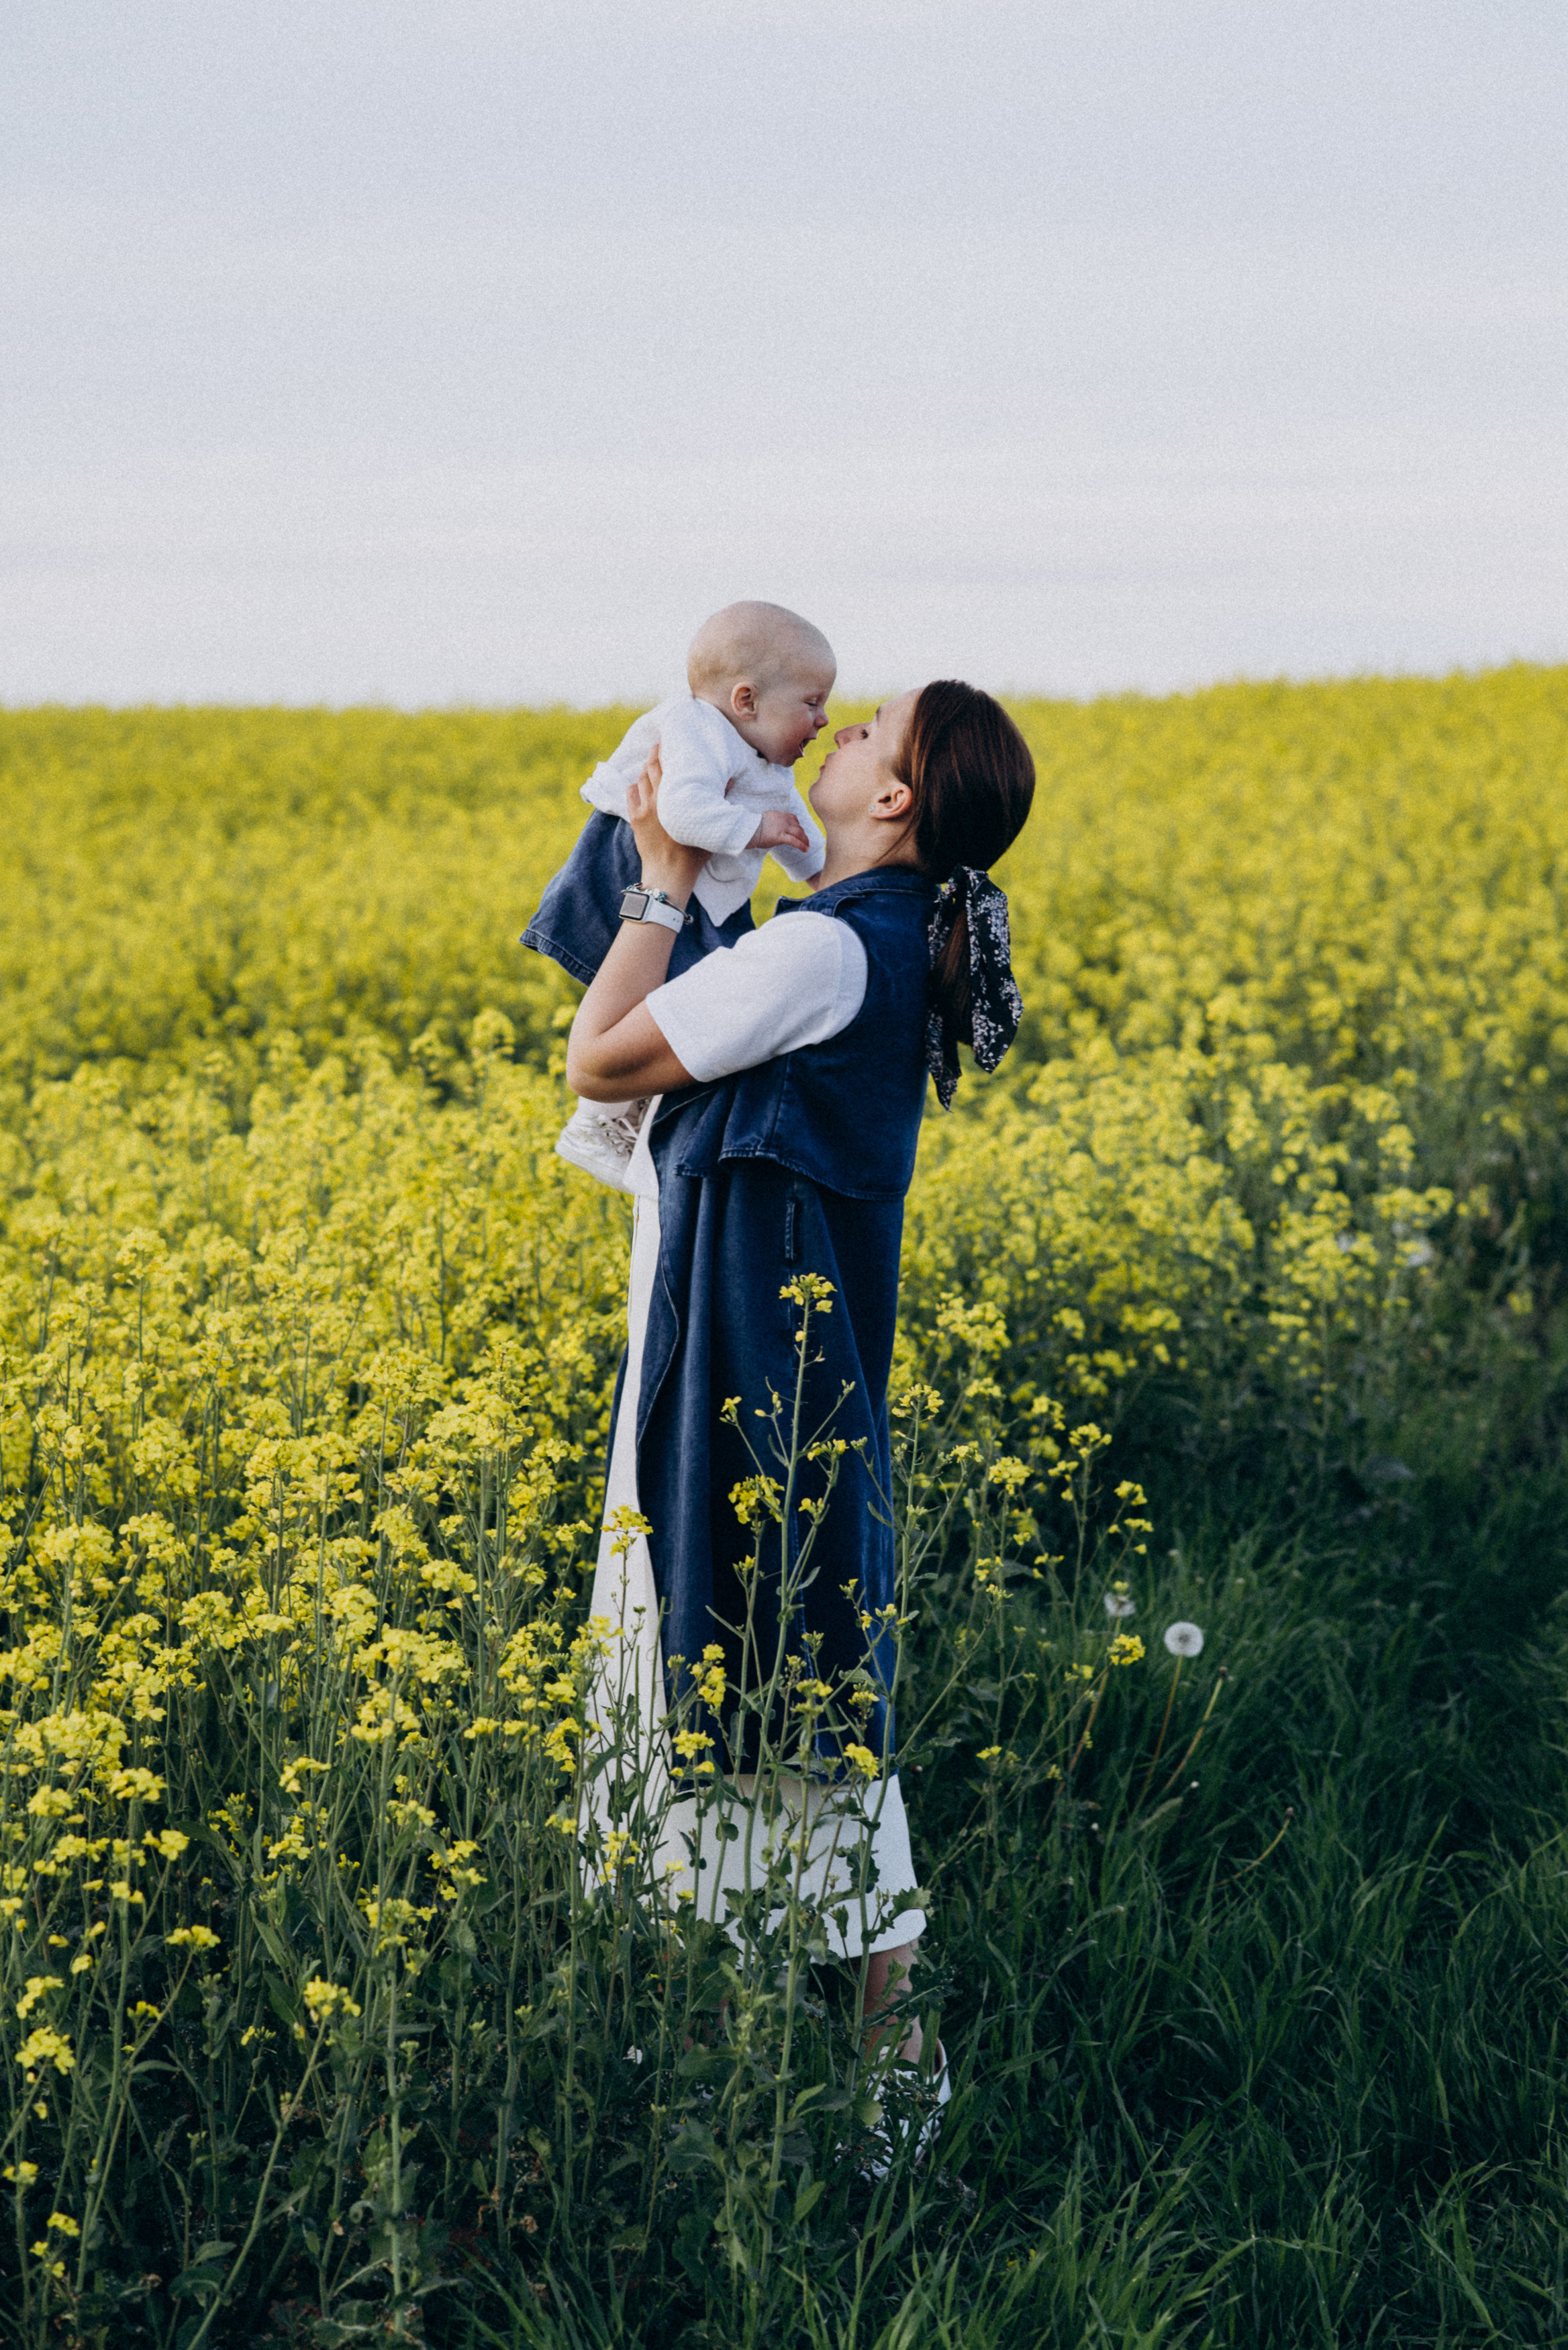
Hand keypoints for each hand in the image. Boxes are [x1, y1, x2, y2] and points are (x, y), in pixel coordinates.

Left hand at [627, 745, 706, 902]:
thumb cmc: (693, 853)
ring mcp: (643, 809)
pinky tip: (640, 785)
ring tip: (651, 764)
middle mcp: (655, 799)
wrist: (668, 874)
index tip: (668, 742)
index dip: (663, 751)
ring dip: (645, 770)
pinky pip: (630, 794)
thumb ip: (720, 800)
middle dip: (653, 755)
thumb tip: (731, 779)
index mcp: (672, 797)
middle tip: (658, 746)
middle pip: (649, 768)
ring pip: (640, 780)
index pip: (663, 765)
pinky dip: (634, 786)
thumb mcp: (710, 825)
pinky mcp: (635, 819)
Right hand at [749, 808, 811, 854]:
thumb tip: (774, 831)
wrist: (748, 829)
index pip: (793, 818)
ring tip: (807, 846)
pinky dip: (802, 845)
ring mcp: (782, 828)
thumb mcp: (764, 822)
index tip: (800, 831)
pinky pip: (795, 841)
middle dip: (803, 834)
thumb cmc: (752, 828)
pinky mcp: (780, 837)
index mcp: (779, 815)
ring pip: (799, 833)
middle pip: (798, 826)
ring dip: (805, 840)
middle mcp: (783, 820)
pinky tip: (805, 850)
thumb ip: (772, 824)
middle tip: (806, 841)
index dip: (798, 825)